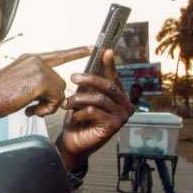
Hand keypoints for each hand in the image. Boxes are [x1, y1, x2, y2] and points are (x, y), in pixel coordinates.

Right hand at [0, 46, 90, 119]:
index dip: (75, 52)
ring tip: (32, 109)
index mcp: (30, 59)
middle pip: (60, 81)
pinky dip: (47, 109)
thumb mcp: (18, 83)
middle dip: (51, 99)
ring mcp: (39, 68)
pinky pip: (57, 98)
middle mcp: (36, 60)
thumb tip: (52, 96)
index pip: (58, 55)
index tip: (90, 48)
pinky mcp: (41, 80)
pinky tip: (32, 110)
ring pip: (60, 91)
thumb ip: (36, 83)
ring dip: (49, 105)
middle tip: (35, 109)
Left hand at [57, 49, 133, 163]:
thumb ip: (89, 85)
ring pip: (99, 98)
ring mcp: (122, 116)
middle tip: (74, 76)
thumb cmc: (79, 120)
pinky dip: (80, 113)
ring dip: (79, 99)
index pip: (114, 77)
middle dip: (89, 79)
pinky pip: (94, 111)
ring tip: (67, 103)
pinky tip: (73, 117)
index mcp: (119, 96)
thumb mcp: (83, 98)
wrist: (73, 142)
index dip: (110, 64)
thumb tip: (90, 65)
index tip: (106, 50)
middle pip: (108, 86)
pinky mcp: (114, 126)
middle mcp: (125, 105)